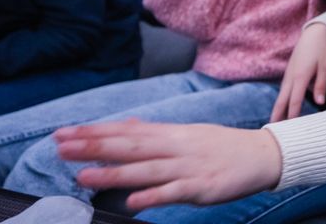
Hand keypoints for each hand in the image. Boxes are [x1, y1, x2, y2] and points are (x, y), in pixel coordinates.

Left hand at [54, 120, 281, 210]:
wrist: (264, 155)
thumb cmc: (223, 146)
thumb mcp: (189, 133)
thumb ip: (156, 132)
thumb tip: (127, 124)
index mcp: (173, 133)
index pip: (127, 130)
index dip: (95, 132)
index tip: (65, 133)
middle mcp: (177, 147)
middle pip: (131, 146)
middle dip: (94, 146)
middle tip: (62, 146)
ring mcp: (189, 167)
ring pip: (146, 169)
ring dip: (114, 173)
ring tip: (83, 176)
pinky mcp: (202, 187)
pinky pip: (174, 192)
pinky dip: (153, 196)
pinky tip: (132, 202)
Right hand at [271, 23, 325, 121]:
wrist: (314, 32)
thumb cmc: (321, 48)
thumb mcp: (325, 65)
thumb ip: (321, 84)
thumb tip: (320, 103)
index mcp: (300, 76)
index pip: (294, 101)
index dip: (292, 116)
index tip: (289, 130)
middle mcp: (291, 77)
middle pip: (281, 101)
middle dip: (277, 116)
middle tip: (273, 132)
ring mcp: (288, 75)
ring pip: (281, 96)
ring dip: (278, 110)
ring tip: (276, 124)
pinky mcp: (290, 73)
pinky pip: (284, 90)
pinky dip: (282, 101)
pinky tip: (283, 108)